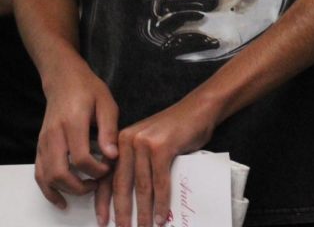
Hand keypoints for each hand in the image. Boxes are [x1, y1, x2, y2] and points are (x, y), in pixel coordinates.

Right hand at [35, 60, 119, 209]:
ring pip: (47, 177)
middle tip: (99, 184)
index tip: (110, 167)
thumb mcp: (107, 104)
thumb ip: (109, 130)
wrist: (63, 80)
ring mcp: (43, 142)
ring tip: (86, 189)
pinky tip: (62, 197)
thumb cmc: (89, 90)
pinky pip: (39, 173)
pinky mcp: (39, 147)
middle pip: (60, 172)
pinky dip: (49, 189)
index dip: (97, 169)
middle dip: (80, 186)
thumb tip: (113, 156)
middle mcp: (53, 135)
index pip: (81, 157)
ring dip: (66, 190)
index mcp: (72, 123)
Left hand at [98, 94, 217, 226]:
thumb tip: (131, 196)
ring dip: (143, 211)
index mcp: (120, 141)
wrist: (200, 108)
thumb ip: (137, 162)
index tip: (102, 220)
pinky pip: (160, 182)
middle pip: (122, 184)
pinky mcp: (162, 148)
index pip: (108, 176)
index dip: (104, 202)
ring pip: (142, 186)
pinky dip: (161, 202)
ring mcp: (145, 143)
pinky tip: (161, 215)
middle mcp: (128, 141)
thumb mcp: (149, 142)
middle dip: (122, 211)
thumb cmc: (177, 128)